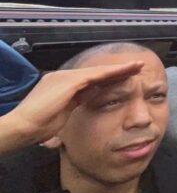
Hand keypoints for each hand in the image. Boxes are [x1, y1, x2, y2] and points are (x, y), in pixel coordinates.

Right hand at [0, 61, 143, 153]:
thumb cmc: (38, 126)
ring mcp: (65, 77)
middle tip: (137, 66)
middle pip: (97, 72)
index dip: (109, 78)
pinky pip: (96, 75)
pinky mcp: (70, 81)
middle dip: (118, 70)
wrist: (23, 126)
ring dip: (119, 69)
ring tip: (137, 66)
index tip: (124, 77)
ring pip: (99, 71)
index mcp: (61, 84)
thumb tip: (88, 99)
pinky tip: (126, 72)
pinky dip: (112, 73)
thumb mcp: (62, 114)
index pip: (91, 79)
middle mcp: (63, 77)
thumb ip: (75, 104)